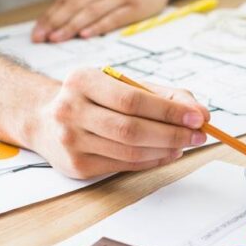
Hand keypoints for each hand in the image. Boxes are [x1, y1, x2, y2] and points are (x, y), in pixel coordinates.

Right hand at [26, 68, 209, 178]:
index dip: (169, 111)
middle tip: (198, 134)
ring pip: (129, 151)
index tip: (198, 117)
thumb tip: (200, 113)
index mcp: (82, 80)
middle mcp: (71, 110)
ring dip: (164, 149)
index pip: (133, 100)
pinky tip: (165, 153)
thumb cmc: (91, 98)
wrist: (44, 119)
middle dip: (172, 133)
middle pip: (131, 129)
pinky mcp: (75, 165)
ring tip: (184, 144)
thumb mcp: (120, 84)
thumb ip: (162, 95)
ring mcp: (70, 140)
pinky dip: (150, 161)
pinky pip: (122, 165)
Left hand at [31, 0, 174, 42]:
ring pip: (90, 12)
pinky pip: (113, 18)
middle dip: (55, 23)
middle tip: (41, 38)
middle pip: (74, 7)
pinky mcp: (134, 7)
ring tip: (57, 38)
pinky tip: (86, 35)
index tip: (36, 33)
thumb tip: (56, 21)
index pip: (64, 1)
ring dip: (71, 26)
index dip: (49, 17)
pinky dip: (98, 26)